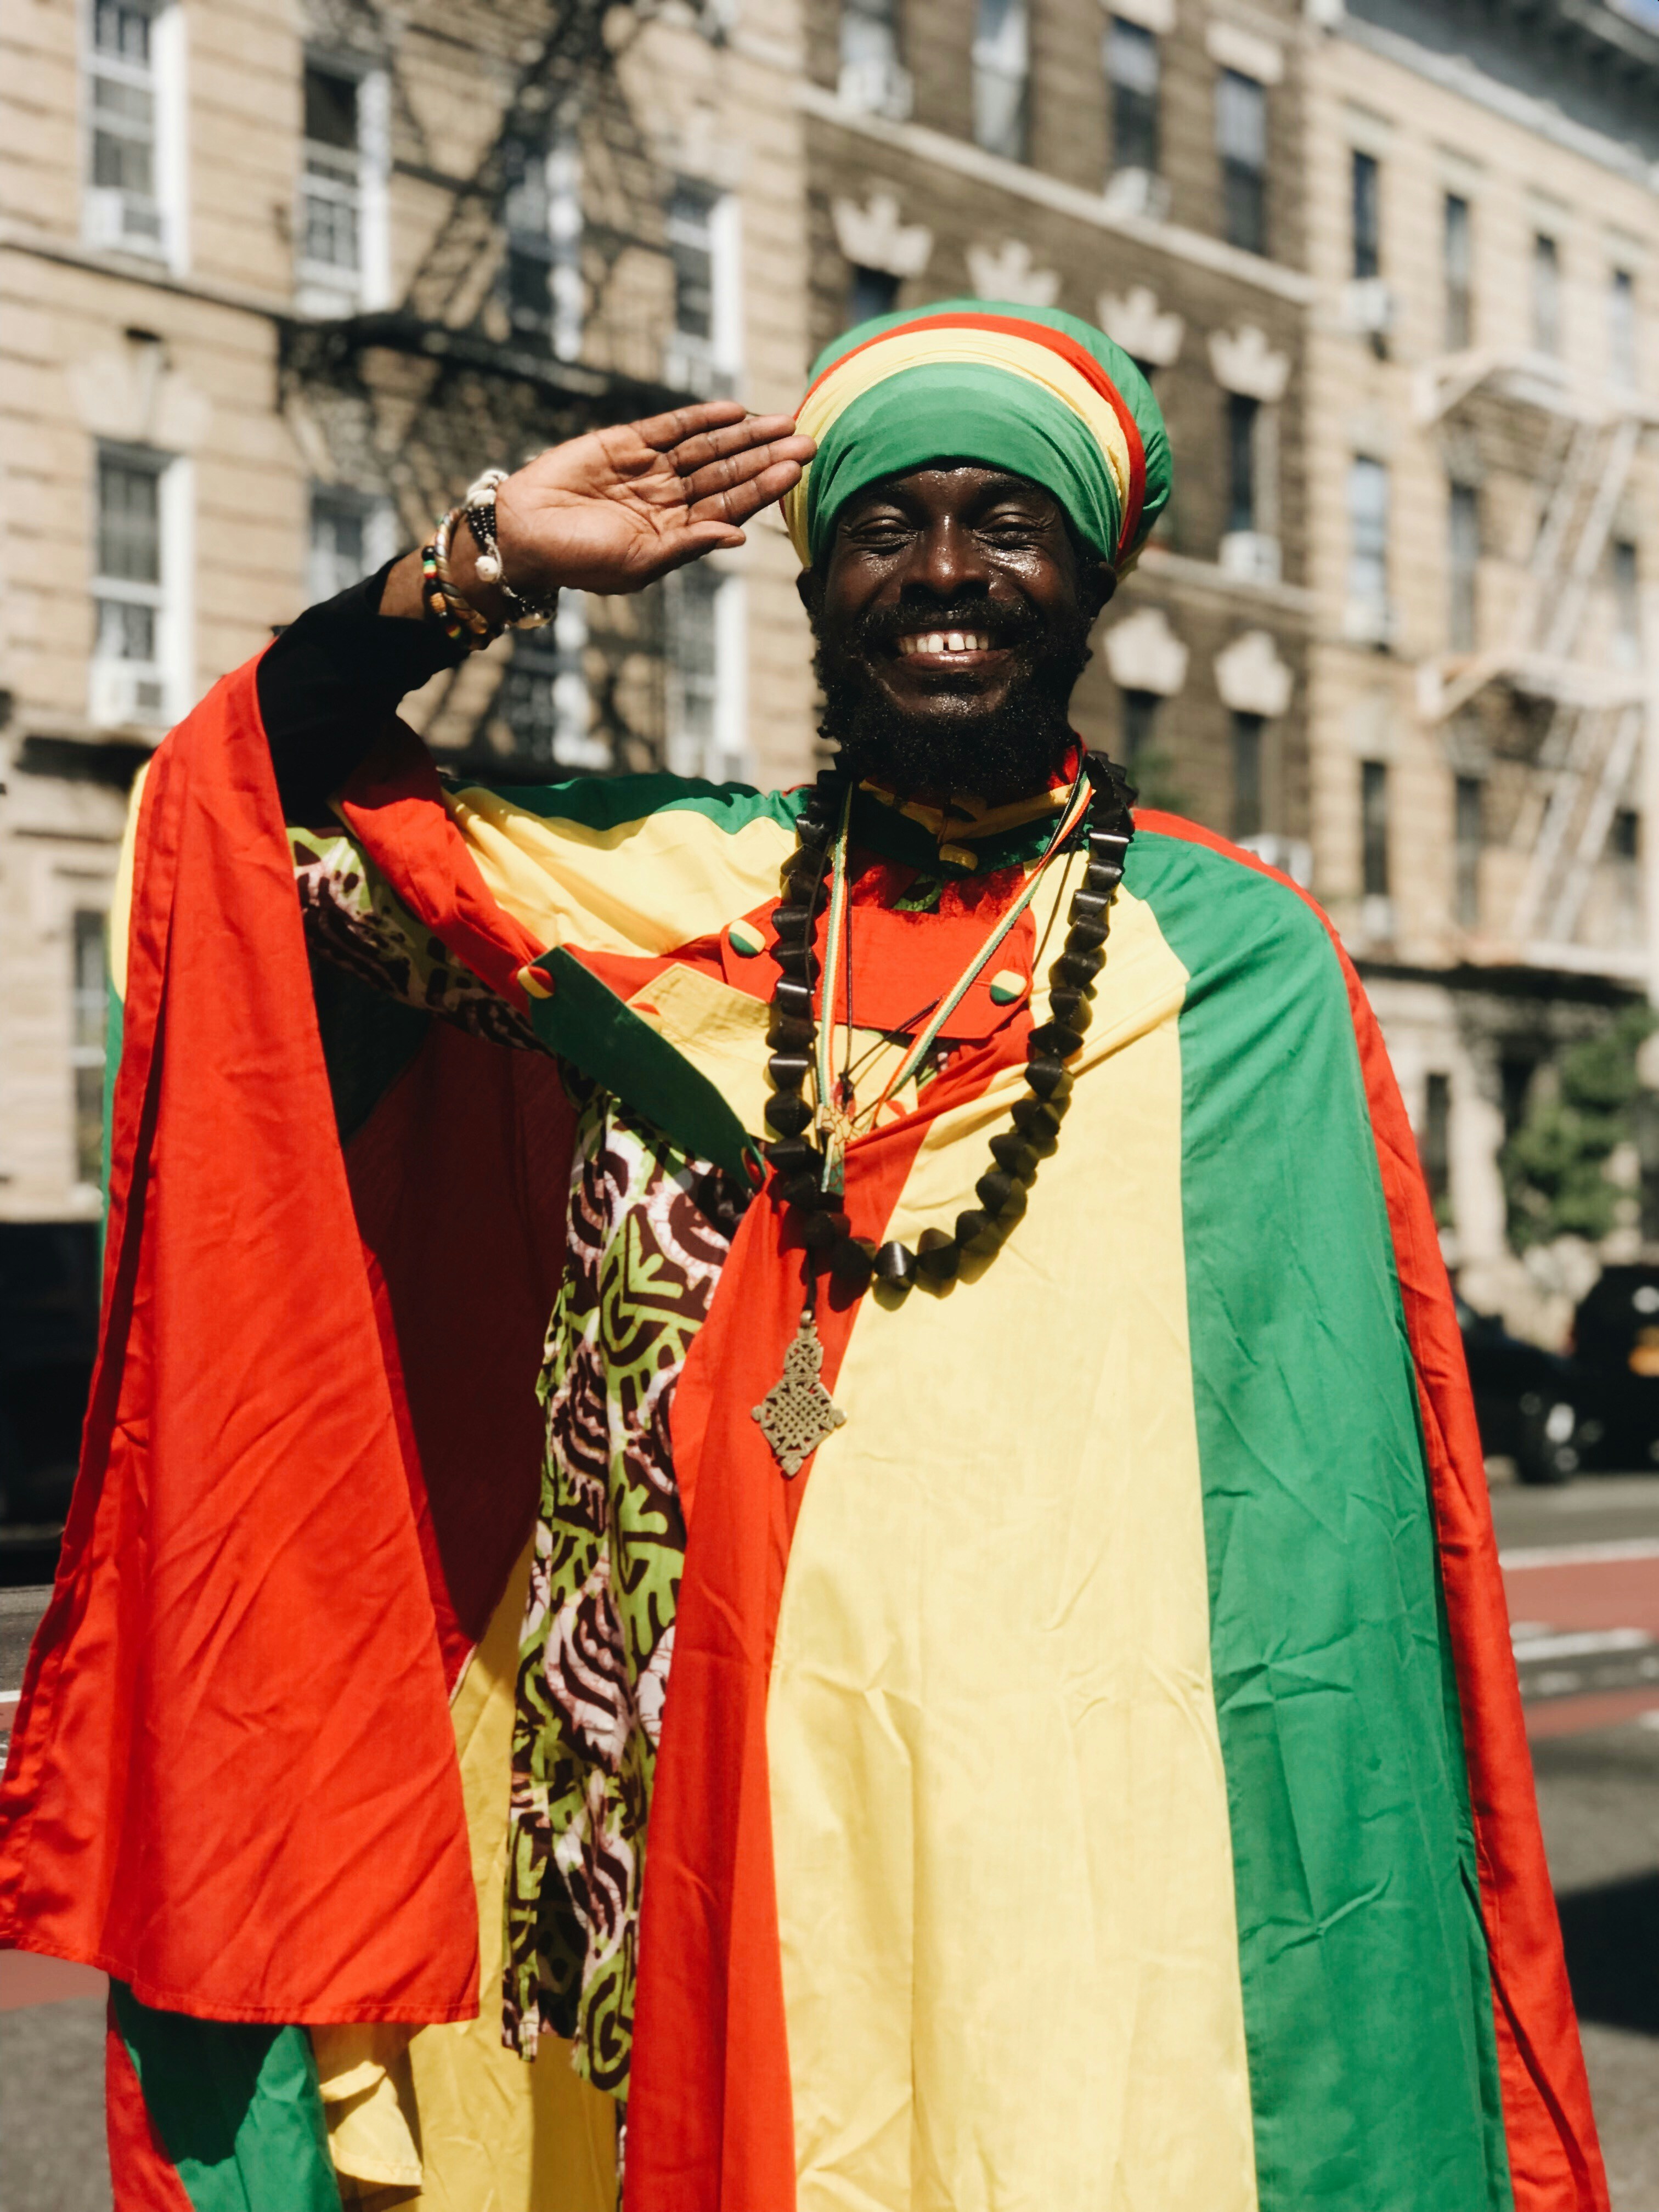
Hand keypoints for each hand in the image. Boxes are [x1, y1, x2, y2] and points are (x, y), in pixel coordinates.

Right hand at [493, 400, 813, 599]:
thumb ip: (688, 545)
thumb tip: (739, 537)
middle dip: (766, 455)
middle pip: (728, 473)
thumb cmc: (578, 560)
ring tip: (782, 420)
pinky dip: (701, 417)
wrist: (524, 532)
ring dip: (744, 434)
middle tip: (806, 439)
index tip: (795, 470)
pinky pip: (671, 426)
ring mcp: (649, 469)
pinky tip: (733, 410)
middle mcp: (669, 499)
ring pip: (707, 448)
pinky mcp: (626, 443)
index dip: (764, 488)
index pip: (731, 506)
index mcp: (676, 532)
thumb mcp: (638, 563)